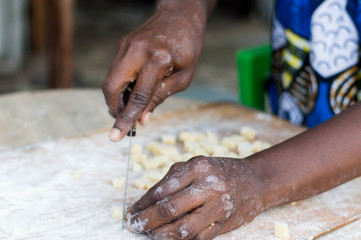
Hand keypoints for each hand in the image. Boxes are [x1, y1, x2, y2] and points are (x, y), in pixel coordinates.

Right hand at [102, 0, 207, 140]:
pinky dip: (121, 85)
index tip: (115, 137)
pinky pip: (116, 70)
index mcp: (158, 58)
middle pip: (111, 86)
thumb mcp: (183, 77)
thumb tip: (142, 120)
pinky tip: (134, 89)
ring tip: (133, 105)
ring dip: (117, 98)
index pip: (138, 96)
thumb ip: (160, 97)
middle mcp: (137, 50)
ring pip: (110, 79)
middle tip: (124, 120)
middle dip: (114, 108)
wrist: (180, 15)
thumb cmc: (188, 47)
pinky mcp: (122, 44)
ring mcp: (126, 45)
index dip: (126, 119)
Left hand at [126, 156, 265, 239]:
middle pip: (169, 208)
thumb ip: (172, 180)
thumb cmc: (218, 172)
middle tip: (134, 225)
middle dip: (146, 220)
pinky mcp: (224, 223)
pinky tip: (169, 238)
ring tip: (150, 234)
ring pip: (183, 228)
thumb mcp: (195, 166)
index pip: (162, 188)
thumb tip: (145, 201)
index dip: (143, 203)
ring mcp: (218, 205)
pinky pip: (198, 238)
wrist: (254, 181)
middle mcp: (208, 185)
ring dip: (161, 235)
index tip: (132, 211)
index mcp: (197, 167)